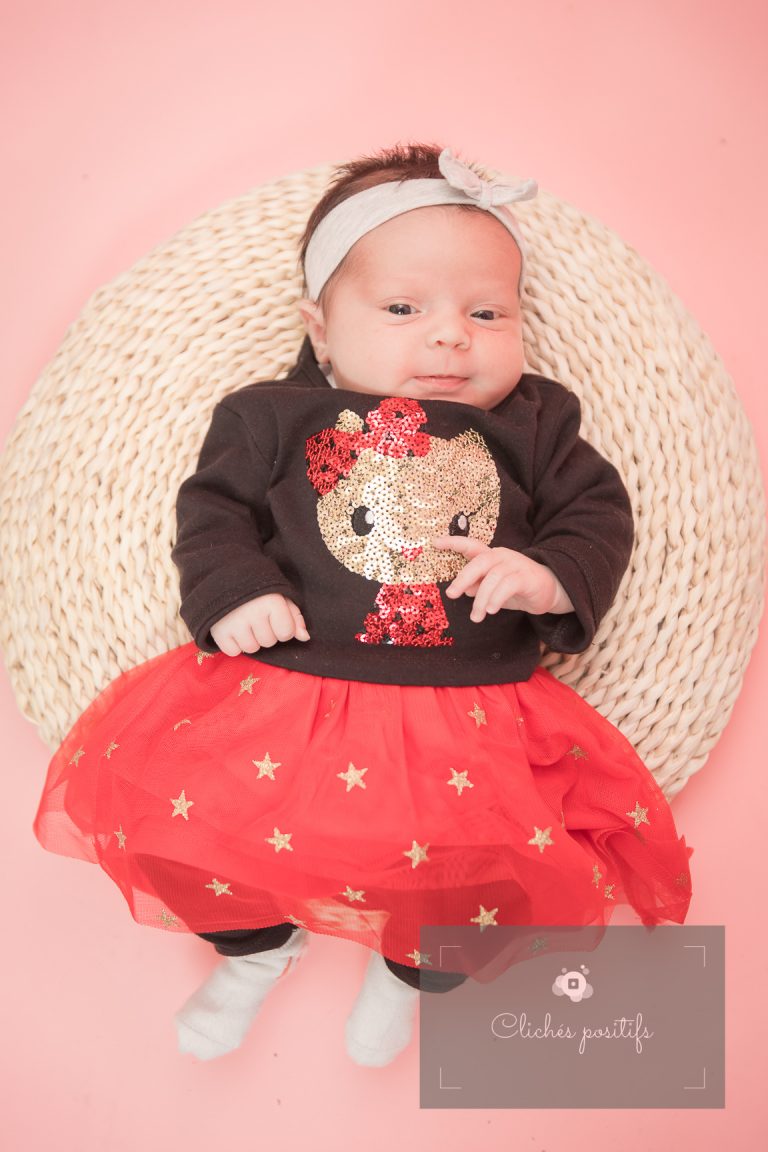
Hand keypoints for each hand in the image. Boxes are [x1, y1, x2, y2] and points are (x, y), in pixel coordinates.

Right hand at [210, 594, 309, 655]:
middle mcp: (252, 613)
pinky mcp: (218, 632)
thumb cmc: (258, 592)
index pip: (286, 633)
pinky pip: (233, 652)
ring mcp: (234, 623)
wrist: (223, 580)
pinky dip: (234, 645)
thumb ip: (295, 617)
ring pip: (252, 648)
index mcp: (271, 602)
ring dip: (250, 640)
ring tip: (244, 624)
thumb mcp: (280, 598)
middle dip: (265, 633)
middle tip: (255, 618)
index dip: (282, 628)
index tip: (273, 617)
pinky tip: (232, 630)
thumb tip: (305, 637)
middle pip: (269, 642)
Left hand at [431, 536, 573, 622]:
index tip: (435, 542)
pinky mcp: (526, 577)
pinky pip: (508, 585)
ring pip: (492, 578)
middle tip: (451, 594)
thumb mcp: (493, 589)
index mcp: (491, 556)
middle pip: (479, 562)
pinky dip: (497, 598)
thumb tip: (463, 590)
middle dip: (463, 577)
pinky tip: (491, 610)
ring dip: (481, 599)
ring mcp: (516, 564)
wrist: (549, 592)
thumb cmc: (516, 589)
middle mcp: (502, 556)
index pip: (471, 546)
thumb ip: (478, 587)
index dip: (453, 543)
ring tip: (476, 617)